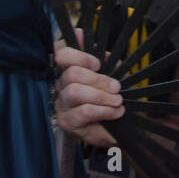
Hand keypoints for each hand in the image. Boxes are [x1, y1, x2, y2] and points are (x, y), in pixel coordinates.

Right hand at [54, 29, 123, 146]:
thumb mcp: (112, 75)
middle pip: (71, 73)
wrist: (116, 126)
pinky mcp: (66, 121)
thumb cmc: (110, 97)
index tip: (97, 63)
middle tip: (116, 87)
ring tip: (117, 101)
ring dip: (101, 95)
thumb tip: (102, 51)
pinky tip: (114, 112)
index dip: (77, 54)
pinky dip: (103, 110)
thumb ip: (106, 60)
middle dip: (98, 79)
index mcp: (69, 69)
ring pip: (75, 92)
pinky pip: (84, 111)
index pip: (60, 53)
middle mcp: (61, 85)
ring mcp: (61, 103)